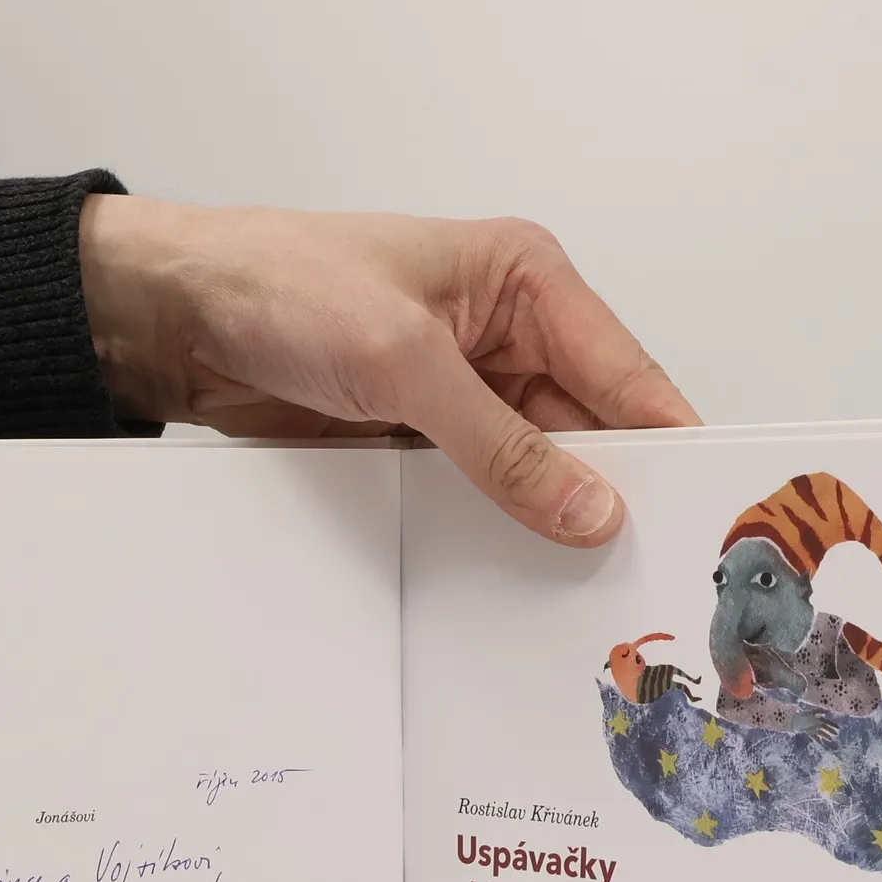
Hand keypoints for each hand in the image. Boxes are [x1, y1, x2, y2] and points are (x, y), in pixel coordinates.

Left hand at [78, 199, 699, 545]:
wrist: (175, 314)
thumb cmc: (285, 288)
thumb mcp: (404, 363)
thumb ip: (501, 445)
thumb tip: (592, 511)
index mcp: (526, 282)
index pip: (626, 375)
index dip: (668, 448)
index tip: (706, 521)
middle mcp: (507, 334)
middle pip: (587, 432)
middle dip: (607, 500)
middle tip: (642, 585)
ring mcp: (460, 389)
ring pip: (532, 471)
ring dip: (545, 524)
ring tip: (582, 600)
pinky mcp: (416, 433)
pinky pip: (474, 491)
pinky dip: (489, 531)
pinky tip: (509, 583)